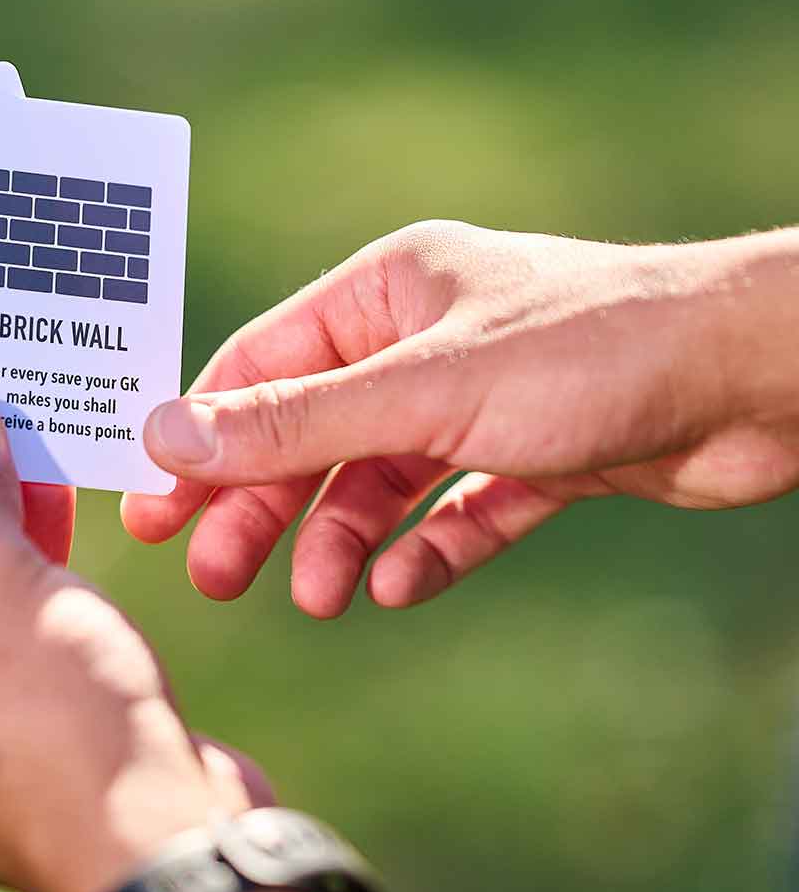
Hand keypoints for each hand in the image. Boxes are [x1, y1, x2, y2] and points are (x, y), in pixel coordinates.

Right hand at [123, 221, 798, 615]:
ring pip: (379, 480)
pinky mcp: (531, 455)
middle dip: (262, 506)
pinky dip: (426, 550)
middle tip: (218, 578)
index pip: (259, 368)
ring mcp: (477, 401)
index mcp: (383, 295)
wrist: (759, 379)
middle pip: (311, 433)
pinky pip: (455, 511)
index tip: (153, 509)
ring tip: (319, 597)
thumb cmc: (593, 349)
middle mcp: (421, 344)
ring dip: (341, 539)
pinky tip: (403, 587)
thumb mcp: (422, 391)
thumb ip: (295, 422)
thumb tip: (169, 435)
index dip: (200, 439)